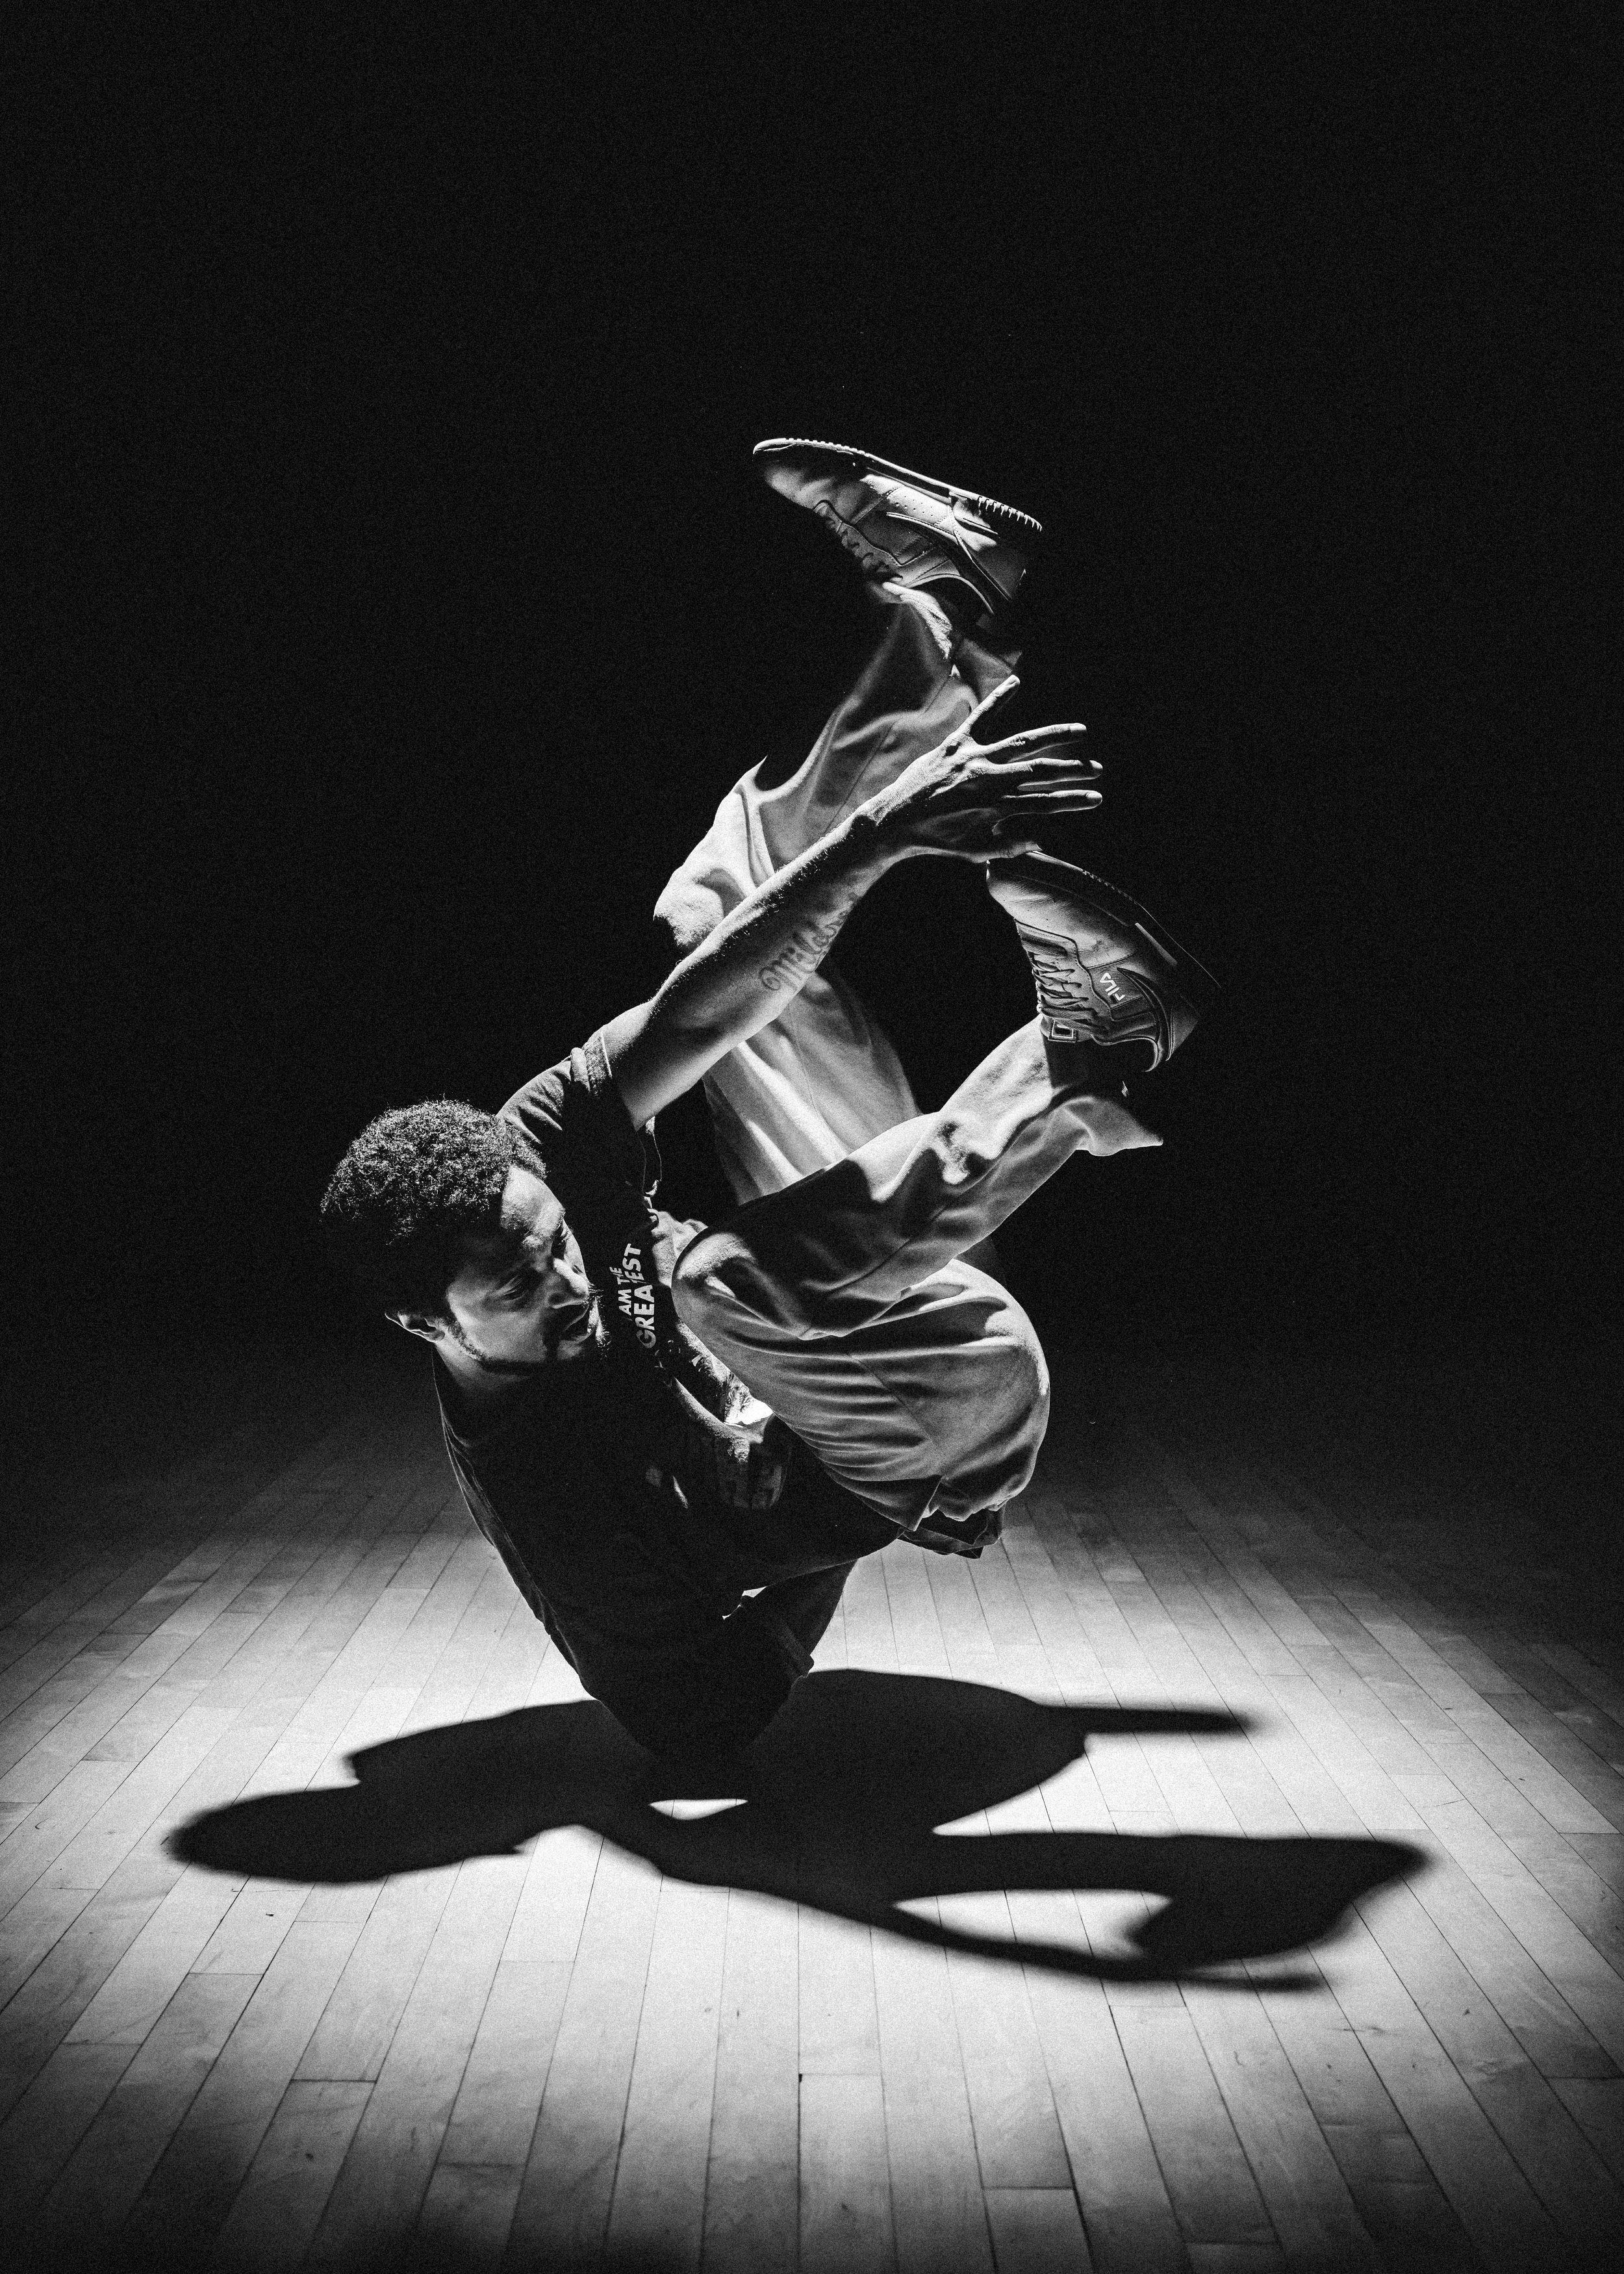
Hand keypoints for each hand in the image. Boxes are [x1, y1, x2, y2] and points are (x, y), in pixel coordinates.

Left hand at [859, 675, 1101, 861]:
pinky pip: (981, 717)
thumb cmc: (936, 841)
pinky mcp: (956, 744)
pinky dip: (999, 699)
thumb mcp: (976, 851)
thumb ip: (1010, 847)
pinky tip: (1017, 681)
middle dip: (1074, 770)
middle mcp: (989, 780)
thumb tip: (1042, 840)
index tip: (1097, 798)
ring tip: (1080, 731)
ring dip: (1054, 736)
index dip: (1074, 801)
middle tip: (1099, 769)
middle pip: (1042, 772)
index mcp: (995, 807)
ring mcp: (974, 759)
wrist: (895, 822)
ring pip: (1022, 743)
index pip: (1045, 804)